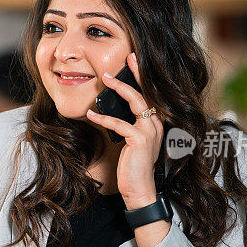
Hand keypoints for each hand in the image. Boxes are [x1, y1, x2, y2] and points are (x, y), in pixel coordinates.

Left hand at [86, 52, 163, 209]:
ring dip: (118, 89)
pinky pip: (119, 123)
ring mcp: (150, 131)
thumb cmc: (133, 167)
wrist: (139, 189)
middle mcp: (156, 124)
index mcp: (155, 123)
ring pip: (134, 102)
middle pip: (144, 92)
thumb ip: (127, 125)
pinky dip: (103, 118)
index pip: (149, 95)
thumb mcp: (131, 142)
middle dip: (134, 74)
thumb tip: (111, 110)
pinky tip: (91, 115)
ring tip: (104, 79)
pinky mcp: (139, 139)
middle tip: (126, 58)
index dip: (142, 77)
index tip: (134, 60)